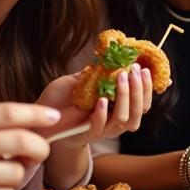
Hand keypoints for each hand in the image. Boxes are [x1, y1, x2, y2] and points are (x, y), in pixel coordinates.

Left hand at [38, 65, 154, 147]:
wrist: (40, 117)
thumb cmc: (61, 98)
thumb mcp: (81, 79)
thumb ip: (97, 71)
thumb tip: (113, 55)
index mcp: (118, 109)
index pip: (143, 102)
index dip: (148, 88)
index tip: (147, 69)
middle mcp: (115, 121)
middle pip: (139, 112)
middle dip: (139, 89)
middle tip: (134, 70)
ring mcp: (103, 130)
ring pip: (124, 119)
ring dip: (125, 96)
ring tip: (120, 77)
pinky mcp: (87, 135)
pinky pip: (100, 127)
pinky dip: (102, 113)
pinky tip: (101, 100)